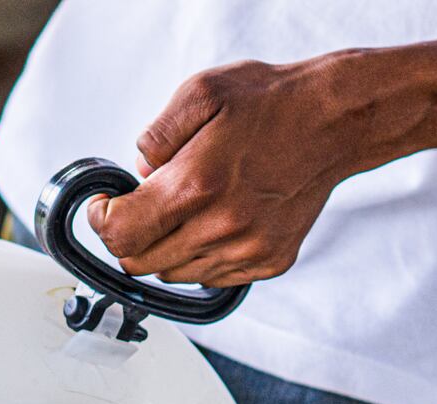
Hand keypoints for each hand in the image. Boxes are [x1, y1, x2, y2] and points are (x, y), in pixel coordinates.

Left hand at [89, 58, 372, 287]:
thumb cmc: (271, 103)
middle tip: (137, 207)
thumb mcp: (201, 93)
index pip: (121, 233)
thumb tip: (137, 173)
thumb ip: (156, 137)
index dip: (101, 221)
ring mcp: (248, 250)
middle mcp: (222, 227)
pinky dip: (200, 256)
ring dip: (165, 247)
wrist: (335, 122)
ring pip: (174, 274)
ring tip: (185, 208)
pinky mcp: (269, 261)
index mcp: (197, 185)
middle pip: (141, 262)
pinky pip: (213, 278)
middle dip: (128, 236)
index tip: (103, 206)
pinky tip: (214, 221)